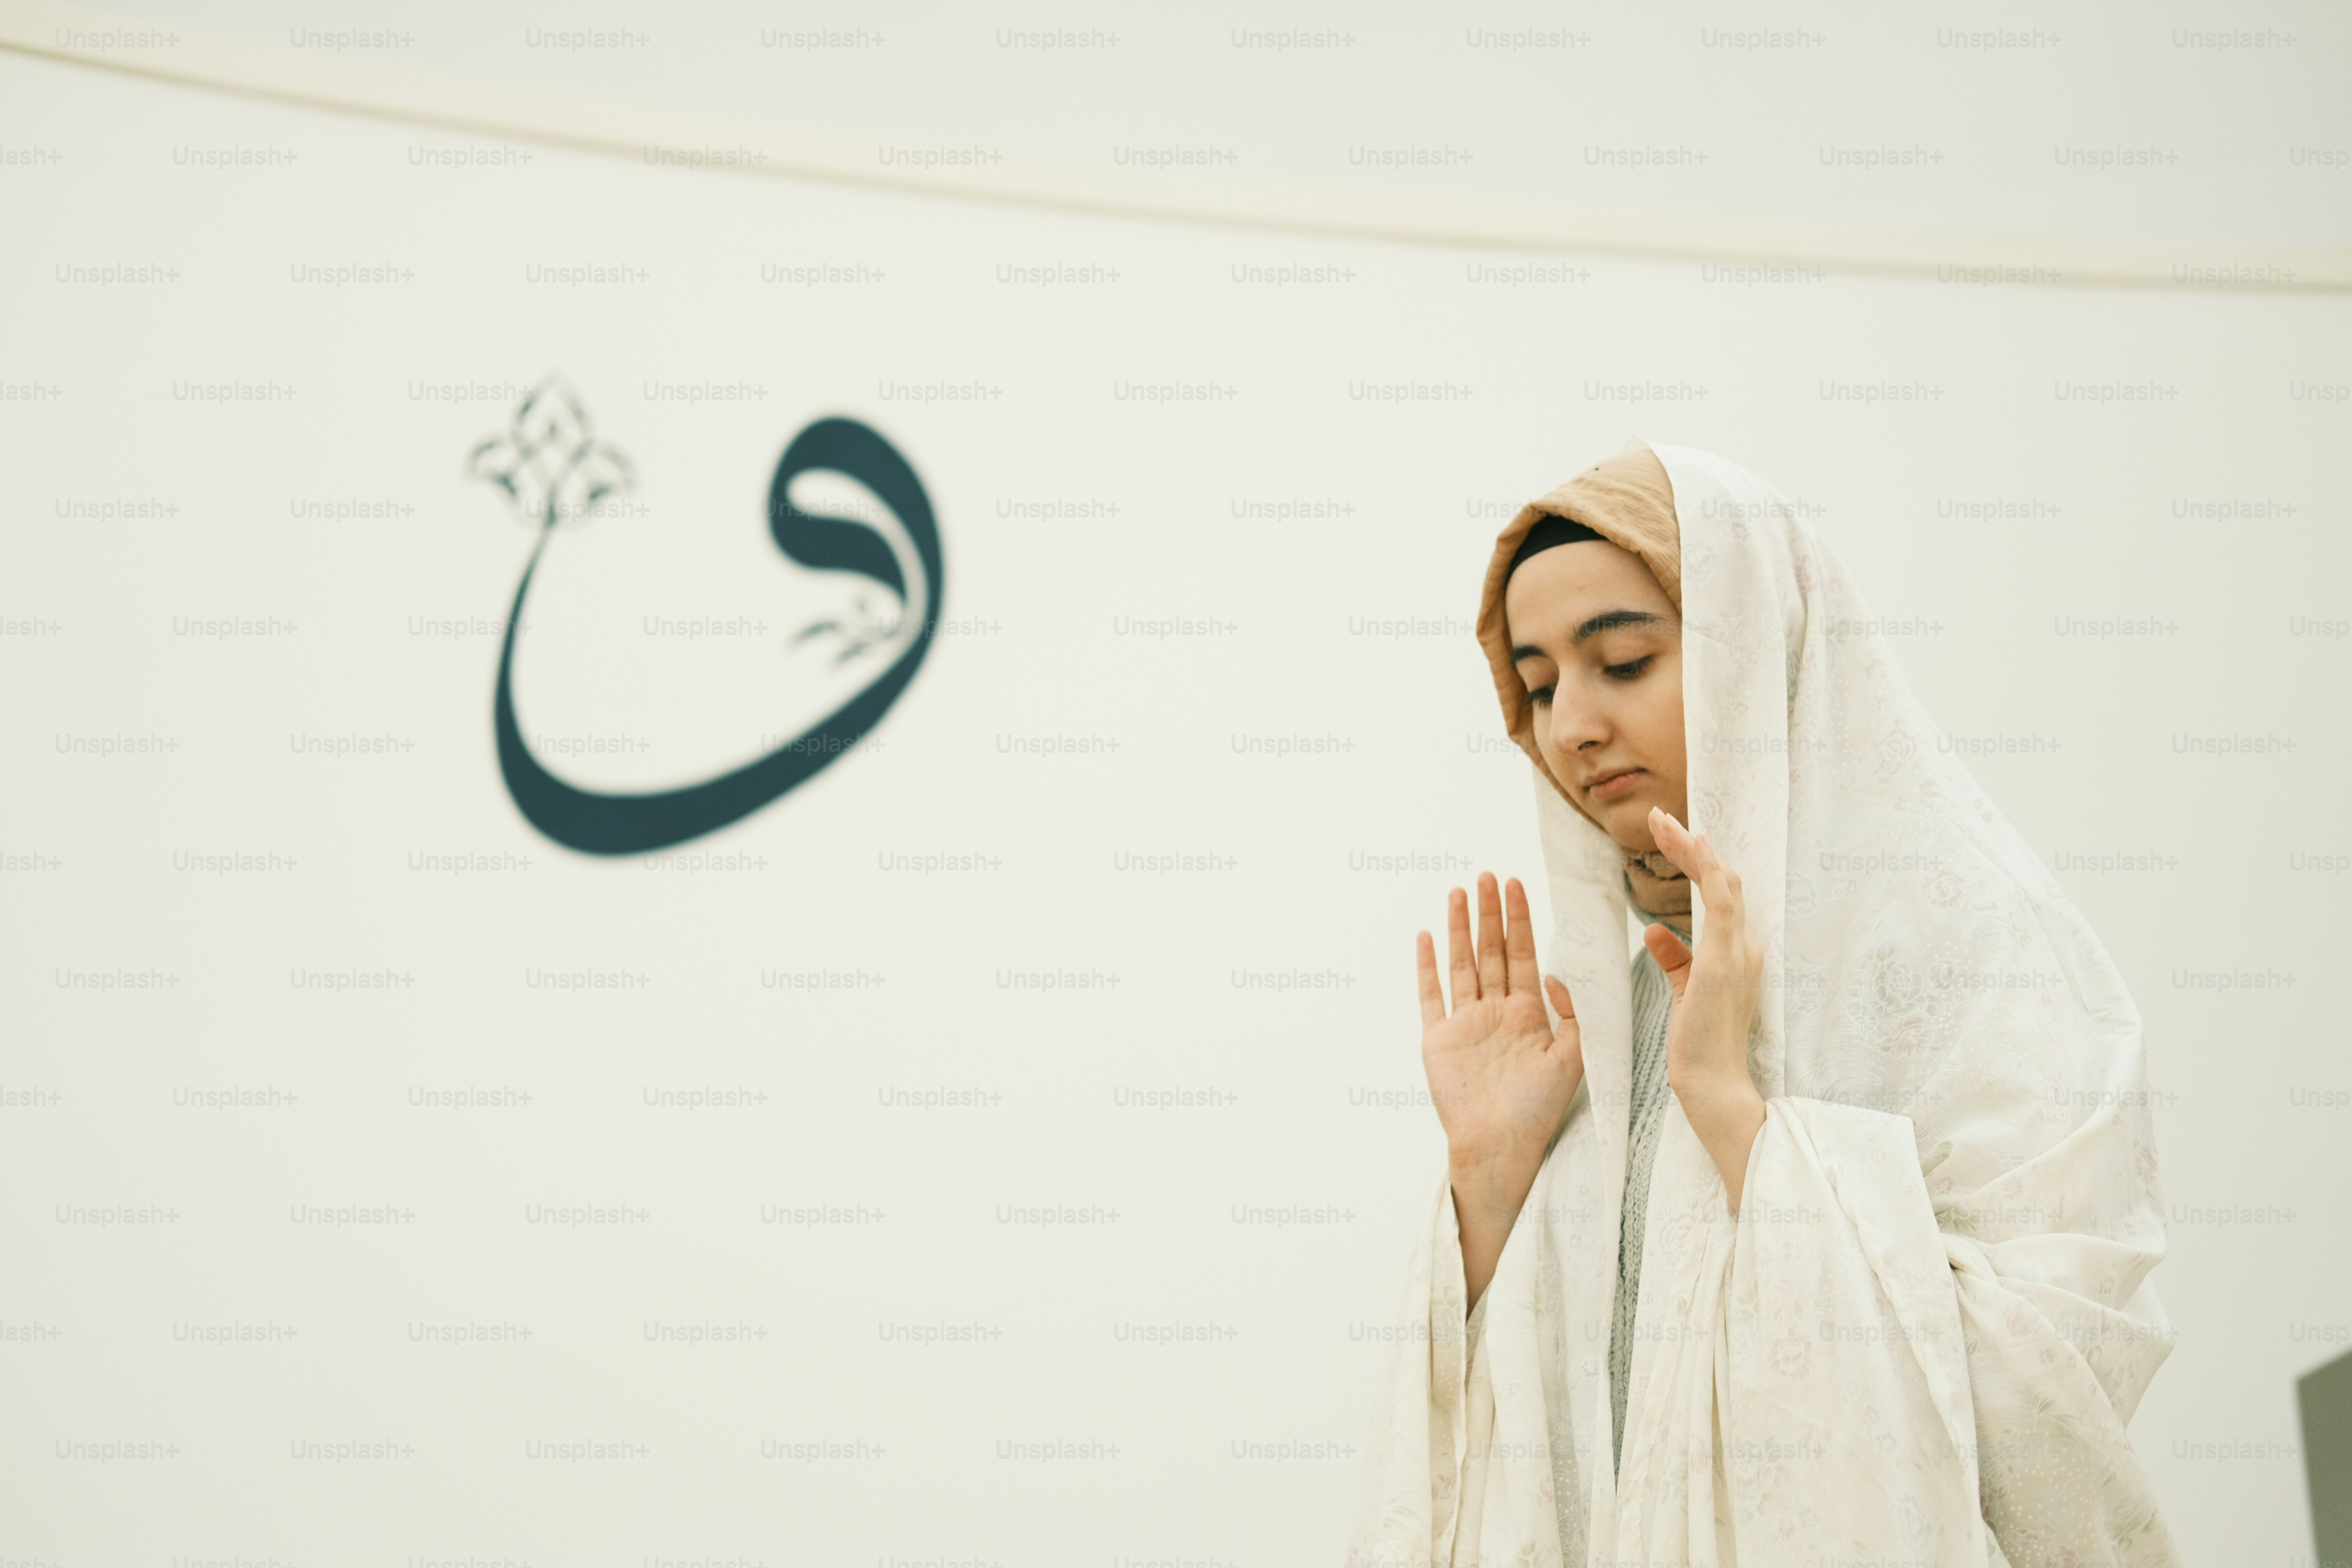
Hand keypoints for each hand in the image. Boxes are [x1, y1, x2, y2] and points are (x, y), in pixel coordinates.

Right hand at [1416, 872, 1582, 1304]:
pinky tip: (1427, 936)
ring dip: (1460, 928)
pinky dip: (1427, 966)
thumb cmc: (1538, 1112)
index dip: (1519, 921)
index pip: (1521, 955)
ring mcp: (1464, 1023)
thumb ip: (1571, 1017)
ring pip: (1462, 963)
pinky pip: (1430, 995)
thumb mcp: (1572, 1060)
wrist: (1501, 1147)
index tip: (1517, 886)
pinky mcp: (1438, 1039)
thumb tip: (1556, 977)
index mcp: (1526, 1015)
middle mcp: (1494, 1013)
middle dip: (1490, 913)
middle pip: (1490, 951)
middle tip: (1488, 875)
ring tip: (1459, 891)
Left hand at [1641, 807, 1767, 1208]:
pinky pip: (1721, 904)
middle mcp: (1745, 947)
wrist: (1711, 1083)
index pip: (1719, 896)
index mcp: (1736, 953)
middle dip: (1693, 846)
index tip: (1671, 837)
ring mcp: (1739, 952)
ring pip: (1723, 884)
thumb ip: (1674, 958)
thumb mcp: (1685, 989)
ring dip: (1693, 850)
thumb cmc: (1699, 1041)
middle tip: (1660, 819)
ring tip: (1663, 823)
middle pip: (1723, 881)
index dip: (1698, 862)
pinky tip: (1692, 847)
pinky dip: (1707, 871)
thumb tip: (1654, 931)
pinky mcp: (1725, 961)